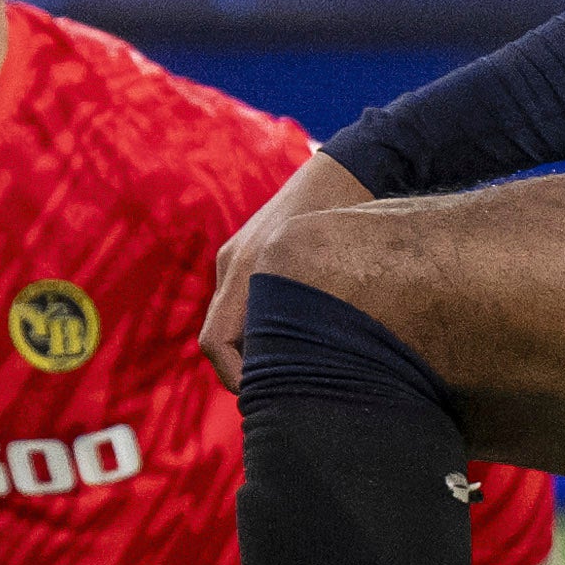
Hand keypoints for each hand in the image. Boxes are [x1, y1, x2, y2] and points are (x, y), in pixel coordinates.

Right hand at [202, 147, 375, 386]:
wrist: (347, 169)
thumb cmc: (349, 219)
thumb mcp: (333, 275)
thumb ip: (309, 319)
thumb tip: (296, 372)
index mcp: (247, 268)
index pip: (216, 343)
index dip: (235, 377)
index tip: (262, 396)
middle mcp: (233, 261)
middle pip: (218, 336)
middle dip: (243, 367)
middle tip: (279, 392)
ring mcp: (235, 253)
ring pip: (230, 319)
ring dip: (251, 346)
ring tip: (290, 366)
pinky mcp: (245, 250)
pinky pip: (240, 297)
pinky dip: (257, 322)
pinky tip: (293, 331)